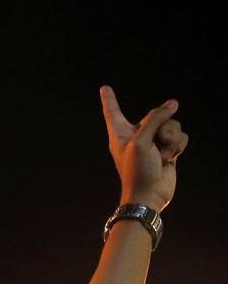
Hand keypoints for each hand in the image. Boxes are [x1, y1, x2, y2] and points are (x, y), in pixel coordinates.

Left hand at [100, 87, 187, 211]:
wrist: (150, 194)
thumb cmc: (138, 170)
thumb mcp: (142, 141)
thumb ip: (156, 119)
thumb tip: (172, 104)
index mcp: (120, 134)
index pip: (113, 112)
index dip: (109, 99)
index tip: (104, 88)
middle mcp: (135, 136)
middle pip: (155, 115)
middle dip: (162, 126)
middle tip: (157, 145)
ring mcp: (153, 142)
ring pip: (171, 124)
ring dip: (171, 138)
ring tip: (163, 154)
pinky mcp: (167, 149)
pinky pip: (180, 136)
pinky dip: (178, 146)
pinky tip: (170, 158)